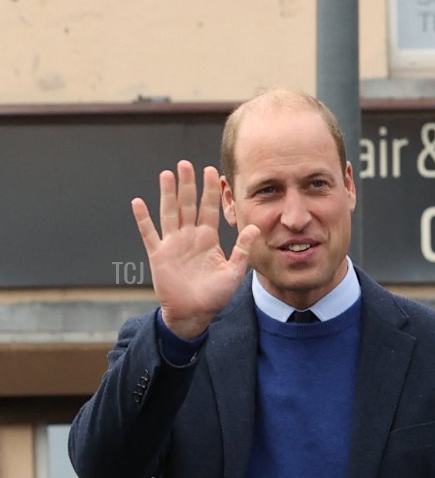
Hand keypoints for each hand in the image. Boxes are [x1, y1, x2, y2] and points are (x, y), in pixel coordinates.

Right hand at [132, 161, 259, 339]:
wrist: (193, 314)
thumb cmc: (214, 296)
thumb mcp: (233, 273)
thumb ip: (242, 250)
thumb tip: (254, 228)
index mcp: (208, 239)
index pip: (209, 209)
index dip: (210, 191)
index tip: (211, 170)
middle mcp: (189, 237)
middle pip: (188, 205)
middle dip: (188, 185)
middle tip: (186, 164)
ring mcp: (173, 244)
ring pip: (169, 213)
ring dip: (167, 194)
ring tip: (167, 174)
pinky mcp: (158, 255)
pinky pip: (149, 234)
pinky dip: (143, 219)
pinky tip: (138, 203)